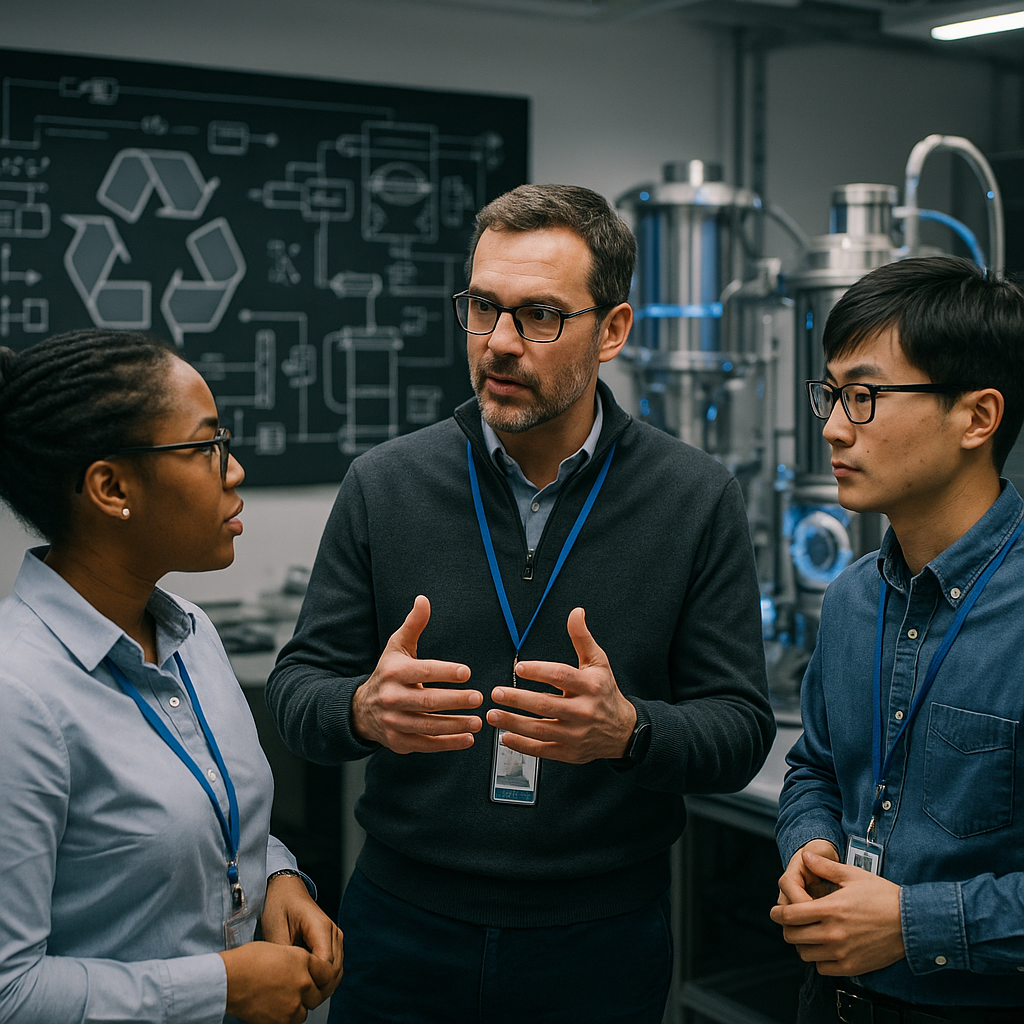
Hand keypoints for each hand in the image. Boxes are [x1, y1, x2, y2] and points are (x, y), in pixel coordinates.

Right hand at [218, 941, 333, 1023]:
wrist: (229, 979)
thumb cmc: (248, 960)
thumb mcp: (281, 949)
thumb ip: (298, 961)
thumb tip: (306, 970)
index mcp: (303, 961)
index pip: (328, 972)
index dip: (322, 975)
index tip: (317, 978)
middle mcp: (303, 983)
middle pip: (318, 994)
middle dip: (311, 993)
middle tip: (299, 991)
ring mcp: (293, 1004)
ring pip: (305, 1011)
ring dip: (299, 1007)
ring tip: (284, 999)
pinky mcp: (281, 1021)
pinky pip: (291, 1022)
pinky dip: (286, 1017)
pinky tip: (275, 1008)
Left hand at [261, 873, 342, 1000]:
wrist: (286, 890)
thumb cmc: (279, 906)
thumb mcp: (275, 930)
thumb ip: (284, 956)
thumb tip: (286, 980)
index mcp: (320, 926)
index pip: (326, 964)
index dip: (313, 982)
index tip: (296, 991)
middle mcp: (332, 932)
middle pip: (335, 970)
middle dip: (319, 987)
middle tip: (298, 1000)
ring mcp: (335, 937)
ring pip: (337, 970)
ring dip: (323, 984)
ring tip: (302, 994)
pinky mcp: (333, 941)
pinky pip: (334, 965)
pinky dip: (324, 977)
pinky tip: (308, 983)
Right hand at [351, 595, 482, 752]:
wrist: (361, 709)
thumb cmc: (387, 674)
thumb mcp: (396, 647)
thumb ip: (413, 624)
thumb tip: (423, 600)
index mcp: (394, 673)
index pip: (422, 671)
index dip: (445, 672)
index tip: (466, 672)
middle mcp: (392, 698)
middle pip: (427, 701)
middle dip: (454, 701)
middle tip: (478, 698)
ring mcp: (394, 722)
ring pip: (428, 726)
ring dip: (455, 725)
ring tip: (477, 721)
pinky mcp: (399, 742)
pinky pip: (427, 744)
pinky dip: (448, 743)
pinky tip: (467, 739)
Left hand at [485, 607, 635, 763]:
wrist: (623, 730)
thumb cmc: (605, 693)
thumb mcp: (598, 662)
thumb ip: (582, 638)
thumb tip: (576, 613)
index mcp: (589, 686)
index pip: (560, 676)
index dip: (538, 671)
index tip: (519, 668)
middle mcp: (583, 711)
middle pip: (545, 704)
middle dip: (516, 699)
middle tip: (496, 693)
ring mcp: (576, 734)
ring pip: (539, 729)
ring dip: (512, 722)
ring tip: (493, 714)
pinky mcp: (570, 752)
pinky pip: (542, 750)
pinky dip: (522, 745)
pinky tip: (506, 736)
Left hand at [769, 850, 904, 975]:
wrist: (911, 923)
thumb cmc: (883, 896)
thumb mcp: (853, 875)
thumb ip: (825, 866)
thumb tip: (806, 856)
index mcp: (830, 909)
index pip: (790, 915)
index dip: (777, 913)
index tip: (775, 911)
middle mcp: (833, 933)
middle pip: (793, 936)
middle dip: (787, 927)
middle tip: (790, 922)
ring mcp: (842, 952)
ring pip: (804, 954)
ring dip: (802, 943)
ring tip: (808, 933)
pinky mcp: (852, 967)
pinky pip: (822, 968)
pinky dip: (818, 959)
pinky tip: (824, 947)